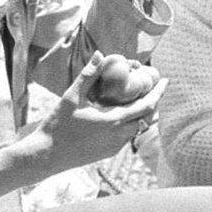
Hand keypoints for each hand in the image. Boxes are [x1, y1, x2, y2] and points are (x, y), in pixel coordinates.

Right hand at [35, 53, 163, 173]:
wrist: (46, 157)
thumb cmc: (57, 125)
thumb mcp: (71, 97)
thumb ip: (88, 75)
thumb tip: (100, 54)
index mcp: (114, 120)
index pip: (147, 105)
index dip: (159, 92)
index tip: (166, 80)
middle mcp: (119, 136)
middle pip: (147, 117)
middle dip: (152, 101)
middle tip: (152, 86)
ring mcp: (115, 147)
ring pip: (138, 128)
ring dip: (141, 113)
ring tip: (138, 97)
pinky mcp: (109, 153)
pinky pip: (127, 137)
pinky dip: (130, 124)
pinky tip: (121, 115)